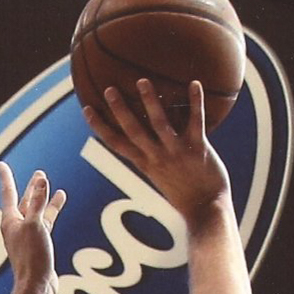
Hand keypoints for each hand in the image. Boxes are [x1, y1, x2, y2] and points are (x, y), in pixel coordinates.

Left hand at [0, 162, 65, 293]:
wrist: (36, 287)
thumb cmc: (32, 258)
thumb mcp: (35, 225)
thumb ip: (38, 202)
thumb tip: (41, 180)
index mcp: (10, 221)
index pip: (8, 193)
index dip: (6, 177)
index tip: (1, 165)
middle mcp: (17, 228)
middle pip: (24, 201)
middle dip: (31, 187)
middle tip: (38, 174)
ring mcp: (28, 237)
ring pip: (36, 212)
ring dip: (43, 199)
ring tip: (52, 186)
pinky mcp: (40, 247)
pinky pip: (45, 223)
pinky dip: (51, 212)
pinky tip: (58, 206)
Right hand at [82, 79, 228, 222]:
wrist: (207, 211)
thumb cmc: (184, 194)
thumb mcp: (160, 177)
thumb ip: (151, 157)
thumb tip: (143, 137)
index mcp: (146, 164)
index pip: (117, 144)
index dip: (100, 127)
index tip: (86, 109)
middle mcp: (158, 157)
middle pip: (133, 131)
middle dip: (120, 110)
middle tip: (109, 89)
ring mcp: (177, 153)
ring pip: (160, 124)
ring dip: (150, 102)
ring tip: (142, 81)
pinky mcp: (198, 149)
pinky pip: (196, 122)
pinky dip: (196, 102)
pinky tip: (194, 83)